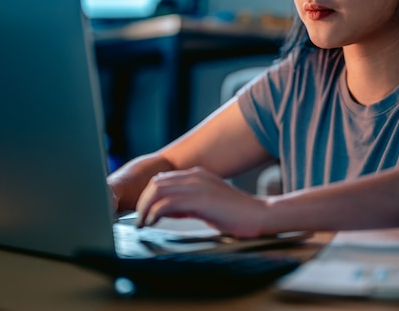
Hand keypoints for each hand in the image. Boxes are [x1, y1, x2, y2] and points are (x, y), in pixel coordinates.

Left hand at [135, 167, 267, 237]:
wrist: (259, 215)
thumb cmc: (236, 215)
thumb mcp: (206, 205)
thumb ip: (187, 204)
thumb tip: (165, 211)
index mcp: (197, 175)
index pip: (163, 179)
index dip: (148, 195)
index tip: (144, 213)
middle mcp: (195, 176)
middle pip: (156, 183)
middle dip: (142, 202)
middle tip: (139, 220)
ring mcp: (197, 186)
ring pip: (157, 191)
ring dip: (145, 208)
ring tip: (142, 223)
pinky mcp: (199, 200)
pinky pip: (167, 204)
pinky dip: (154, 214)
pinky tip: (152, 224)